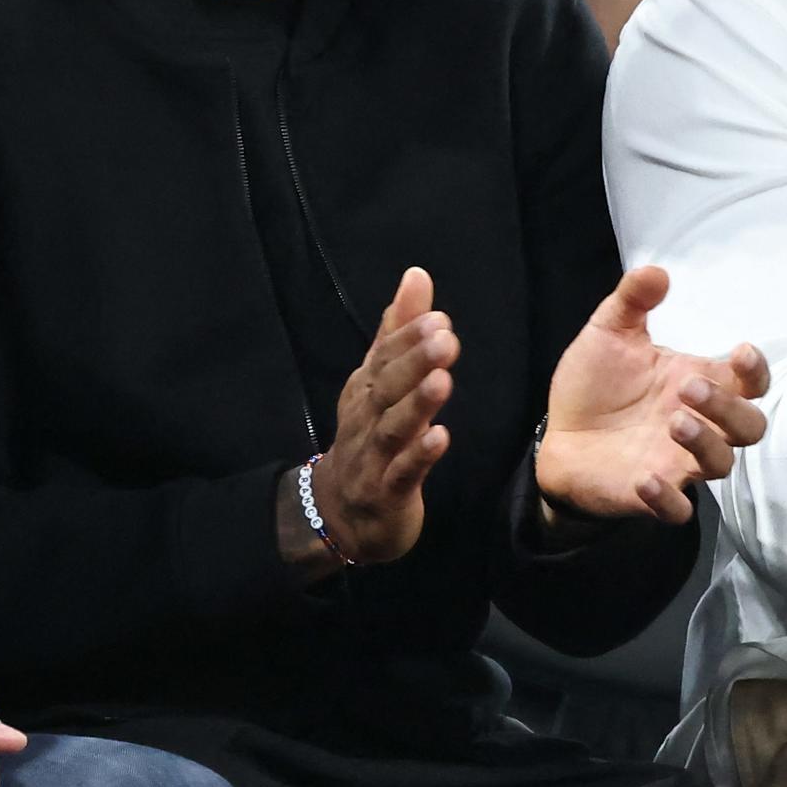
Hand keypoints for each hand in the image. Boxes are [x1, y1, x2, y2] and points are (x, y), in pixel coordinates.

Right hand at [307, 267, 458, 565]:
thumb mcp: (381, 381)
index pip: (384, 357)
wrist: (340, 511)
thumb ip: (399, 331)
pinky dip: (419, 455)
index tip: (438, 318)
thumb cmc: (370, 437)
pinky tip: (441, 438)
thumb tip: (416, 275)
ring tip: (443, 381)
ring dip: (417, 404)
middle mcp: (365, 418)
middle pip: (387, 387)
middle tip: (446, 338)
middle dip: (414, 362)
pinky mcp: (386, 493)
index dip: (408, 338)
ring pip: (393, 428)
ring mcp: (373, 457)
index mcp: (365, 389)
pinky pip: (402, 473)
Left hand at [535, 265, 769, 525]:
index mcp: (697, 383)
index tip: (741, 352)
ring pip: (721, 466)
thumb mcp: (608, 334)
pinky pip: (677, 510)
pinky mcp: (651, 496)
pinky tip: (644, 479)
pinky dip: (668, 499)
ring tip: (674, 421)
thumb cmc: (595, 385)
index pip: (750, 383)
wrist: (557, 436)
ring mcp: (677, 463)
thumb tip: (656, 270)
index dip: (757, 371)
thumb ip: (632, 301)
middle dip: (730, 408)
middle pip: (749, 427)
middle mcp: (698, 426)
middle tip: (689, 389)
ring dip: (707, 445)